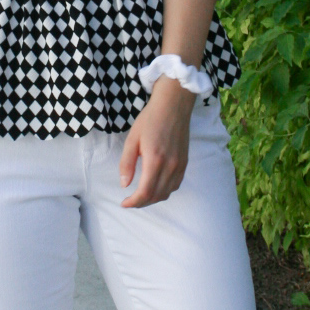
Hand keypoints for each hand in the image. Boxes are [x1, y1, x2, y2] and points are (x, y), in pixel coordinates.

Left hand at [119, 78, 195, 207]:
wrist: (173, 105)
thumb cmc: (150, 119)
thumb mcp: (132, 139)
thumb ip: (127, 163)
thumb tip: (124, 184)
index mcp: (155, 160)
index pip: (145, 192)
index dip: (134, 202)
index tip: (124, 203)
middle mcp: (170, 166)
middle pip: (156, 196)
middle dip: (141, 203)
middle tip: (130, 201)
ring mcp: (180, 165)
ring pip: (167, 193)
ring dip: (153, 199)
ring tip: (141, 197)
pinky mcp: (185, 163)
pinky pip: (175, 185)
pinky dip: (164, 191)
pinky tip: (155, 187)